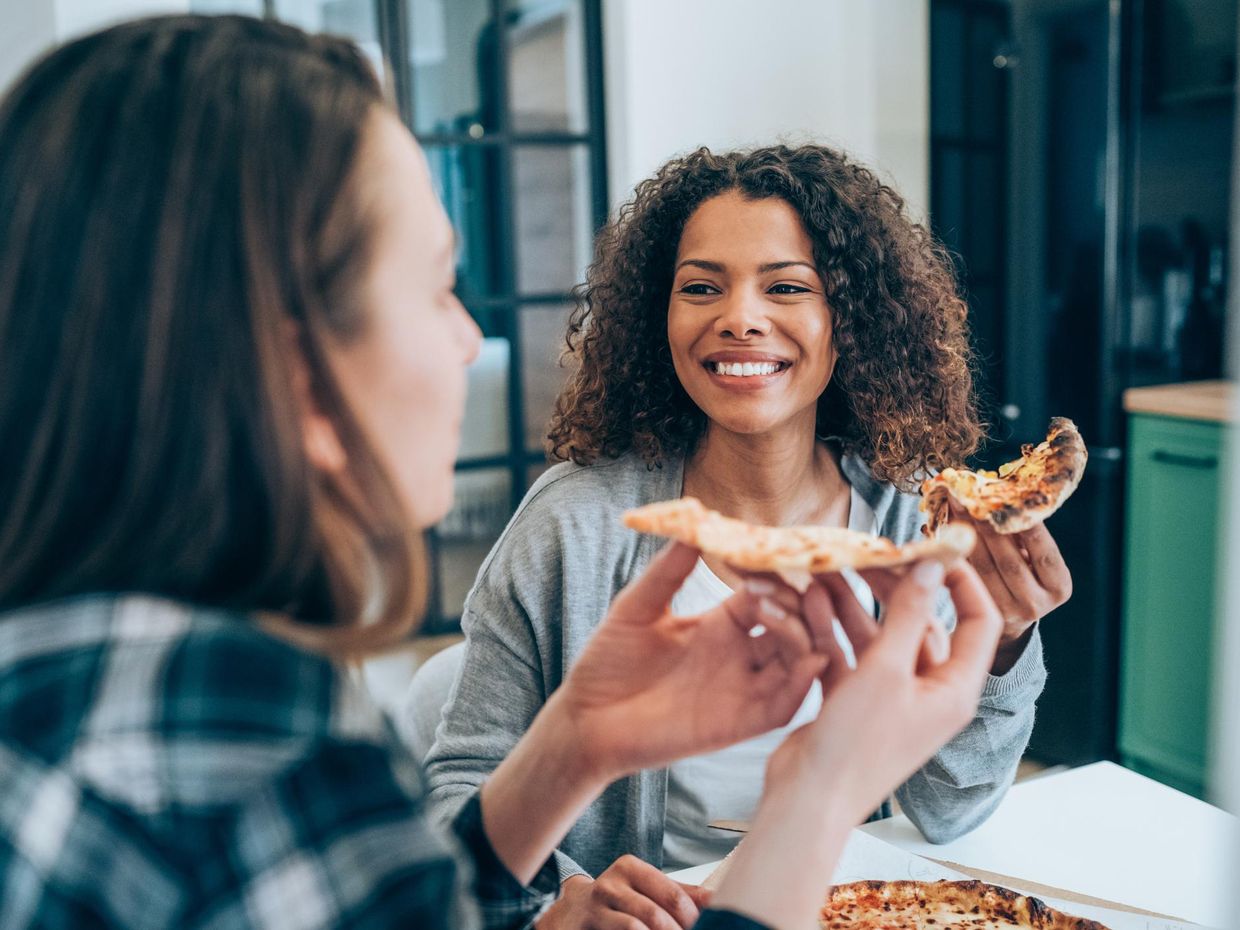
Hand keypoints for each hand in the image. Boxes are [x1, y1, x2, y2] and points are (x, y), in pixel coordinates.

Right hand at [536, 858, 710, 929]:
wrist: (570, 913)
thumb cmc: (618, 900)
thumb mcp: (645, 889)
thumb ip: (680, 893)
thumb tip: (718, 900)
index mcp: (630, 868)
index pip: (672, 895)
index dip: (693, 919)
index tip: (705, 929)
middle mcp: (609, 884)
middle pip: (654, 915)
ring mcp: (594, 910)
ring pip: (635, 929)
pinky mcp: (585, 929)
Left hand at [553, 542, 826, 781]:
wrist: (587, 719)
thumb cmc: (608, 662)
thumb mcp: (637, 607)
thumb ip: (668, 570)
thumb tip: (694, 523)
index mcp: (721, 623)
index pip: (768, 592)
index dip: (778, 573)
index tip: (783, 550)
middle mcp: (740, 654)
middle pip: (794, 623)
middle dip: (806, 601)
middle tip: (808, 579)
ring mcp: (742, 688)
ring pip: (799, 660)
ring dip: (807, 633)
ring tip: (802, 607)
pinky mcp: (739, 724)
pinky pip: (785, 704)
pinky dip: (803, 681)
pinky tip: (808, 657)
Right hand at [765, 560, 1003, 822]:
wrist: (809, 799)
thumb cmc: (856, 745)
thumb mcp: (886, 670)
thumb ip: (910, 614)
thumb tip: (933, 566)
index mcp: (954, 690)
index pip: (977, 623)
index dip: (962, 582)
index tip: (936, 549)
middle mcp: (927, 692)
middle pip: (921, 623)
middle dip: (894, 587)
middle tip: (870, 552)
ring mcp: (890, 698)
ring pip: (878, 636)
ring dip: (853, 605)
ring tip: (826, 572)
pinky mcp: (854, 702)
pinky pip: (849, 655)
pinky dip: (832, 631)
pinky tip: (810, 604)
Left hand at [947, 502, 1071, 671]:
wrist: (1013, 615)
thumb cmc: (1026, 573)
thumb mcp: (1037, 559)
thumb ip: (1024, 535)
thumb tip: (999, 493)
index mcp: (1058, 586)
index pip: (1043, 553)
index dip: (1028, 526)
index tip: (1009, 499)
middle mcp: (1034, 603)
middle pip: (1007, 560)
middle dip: (987, 524)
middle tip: (969, 495)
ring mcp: (1005, 612)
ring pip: (982, 568)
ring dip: (965, 533)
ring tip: (952, 504)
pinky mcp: (978, 612)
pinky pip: (964, 576)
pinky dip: (953, 550)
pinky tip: (940, 527)